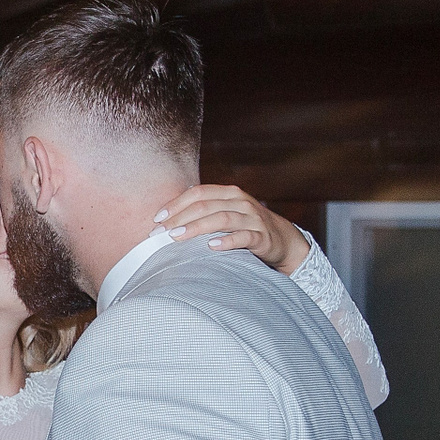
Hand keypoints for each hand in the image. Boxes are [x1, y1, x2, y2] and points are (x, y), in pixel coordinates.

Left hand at [154, 185, 309, 276]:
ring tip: (177, 237)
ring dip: (197, 227)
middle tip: (159, 233)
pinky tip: (211, 247)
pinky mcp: (262, 237)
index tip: (157, 219)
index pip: (198, 193)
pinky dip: (227, 241)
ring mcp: (252, 219)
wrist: (282, 240)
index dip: (176, 204)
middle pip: (206, 206)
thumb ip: (202, 211)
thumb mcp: (225, 213)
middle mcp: (240, 202)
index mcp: (228, 193)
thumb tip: (168, 216)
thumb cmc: (245, 227)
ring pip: (222, 219)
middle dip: (179, 218)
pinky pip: (244, 237)